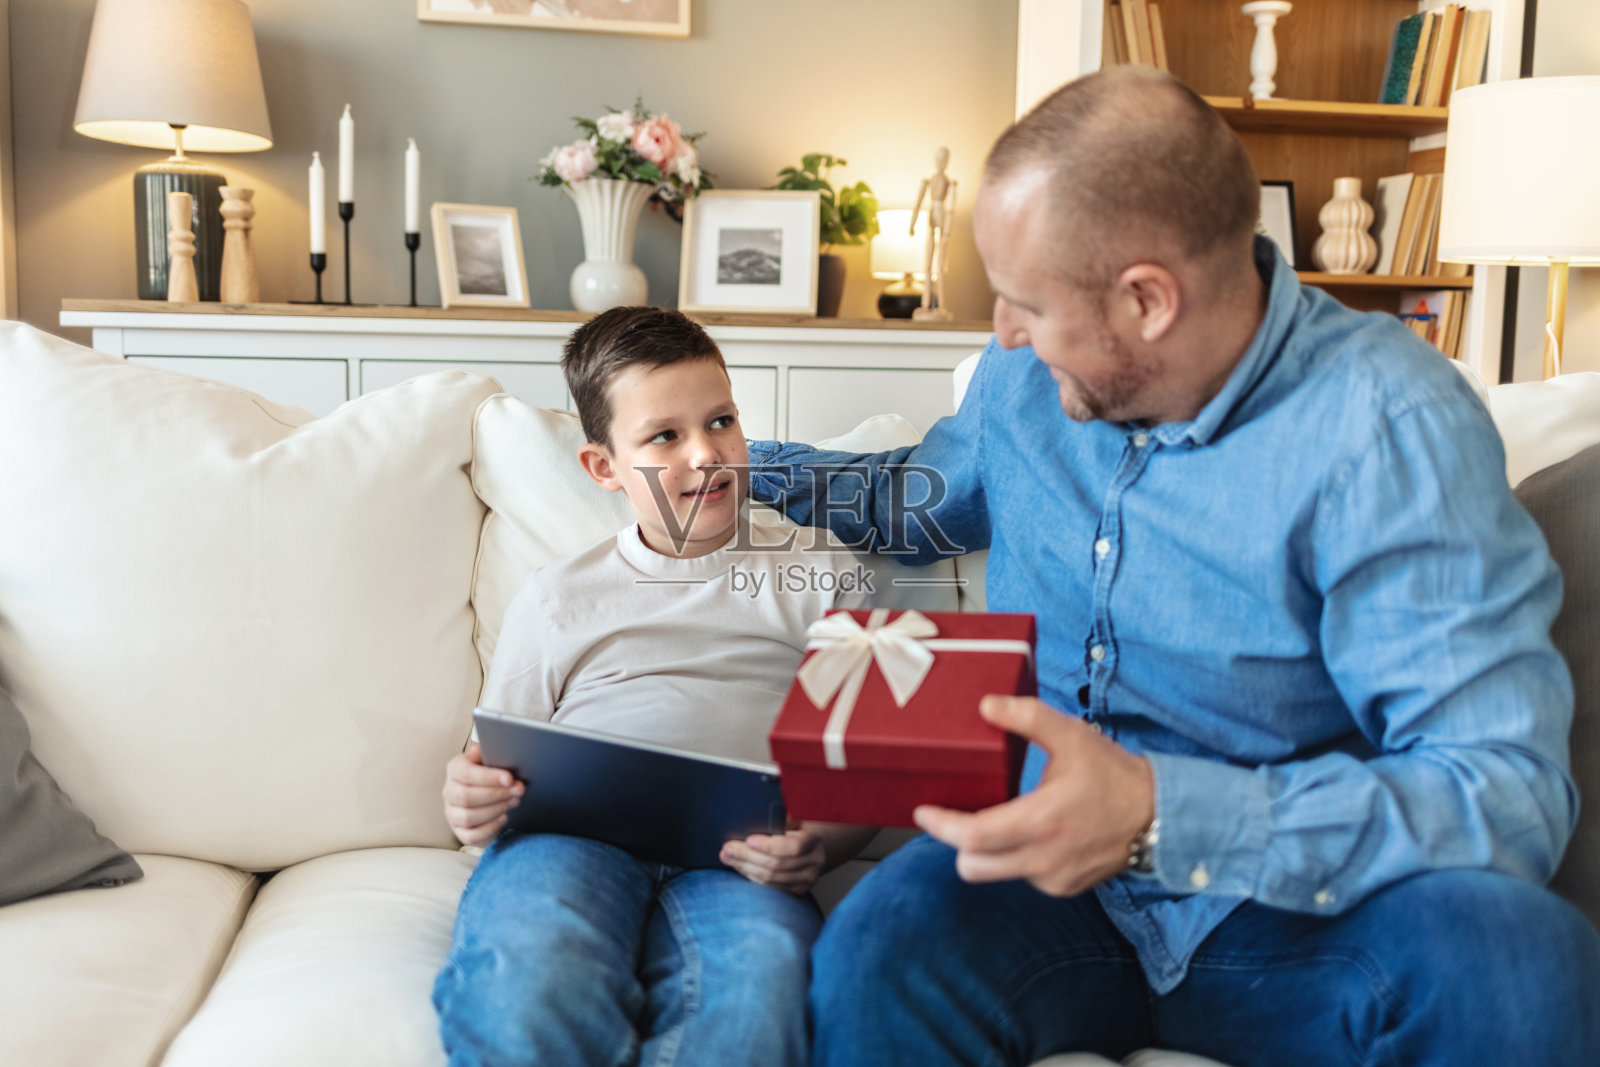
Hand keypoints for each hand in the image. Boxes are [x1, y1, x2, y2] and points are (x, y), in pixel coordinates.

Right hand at [442, 743, 523, 846]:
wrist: (487, 798)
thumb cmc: (489, 776)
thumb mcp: (488, 760)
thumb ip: (486, 754)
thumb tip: (479, 749)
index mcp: (454, 770)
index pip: (466, 774)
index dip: (488, 777)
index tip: (509, 778)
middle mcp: (449, 792)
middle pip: (466, 797)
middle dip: (496, 794)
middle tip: (518, 790)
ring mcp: (452, 814)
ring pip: (468, 816)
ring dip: (495, 809)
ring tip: (514, 801)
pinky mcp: (460, 832)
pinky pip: (472, 835)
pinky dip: (490, 827)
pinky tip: (504, 817)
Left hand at [720, 824, 825, 894]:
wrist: (813, 848)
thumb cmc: (799, 828)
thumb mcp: (795, 817)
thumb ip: (782, 817)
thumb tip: (762, 813)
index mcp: (813, 840)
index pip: (793, 847)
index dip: (769, 846)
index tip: (748, 840)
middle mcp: (813, 862)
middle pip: (777, 864)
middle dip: (748, 856)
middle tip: (727, 849)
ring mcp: (805, 880)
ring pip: (770, 878)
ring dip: (745, 867)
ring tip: (727, 857)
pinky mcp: (795, 891)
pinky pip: (769, 887)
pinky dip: (751, 877)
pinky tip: (740, 867)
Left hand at [913, 696, 1154, 896]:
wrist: (1159, 816)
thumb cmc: (1113, 775)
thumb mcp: (1072, 736)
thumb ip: (1028, 718)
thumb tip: (987, 705)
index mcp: (1041, 820)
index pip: (974, 837)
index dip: (942, 827)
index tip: (923, 812)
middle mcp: (1044, 858)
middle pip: (973, 867)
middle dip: (956, 843)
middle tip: (955, 815)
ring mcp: (1054, 878)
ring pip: (996, 873)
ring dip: (987, 852)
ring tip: (994, 820)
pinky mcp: (1065, 888)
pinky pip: (1024, 878)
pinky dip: (1016, 858)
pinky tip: (1030, 834)